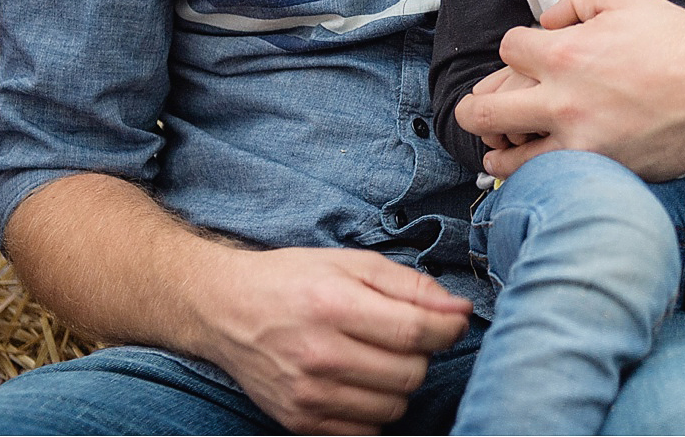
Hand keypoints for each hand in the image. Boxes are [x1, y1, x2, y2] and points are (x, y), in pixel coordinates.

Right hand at [197, 245, 470, 434]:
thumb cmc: (294, 280)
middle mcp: (320, 355)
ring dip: (399, 383)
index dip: (447, 329)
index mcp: (334, 306)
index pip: (415, 332)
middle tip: (404, 335)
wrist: (225, 309)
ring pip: (393, 406)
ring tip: (378, 357)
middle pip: (409, 373)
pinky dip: (374, 409)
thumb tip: (459, 310)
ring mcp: (308, 395)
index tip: (454, 322)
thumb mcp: (353, 264)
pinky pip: (366, 430)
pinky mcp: (299, 421)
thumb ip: (411, 286)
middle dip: (421, 354)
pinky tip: (359, 382)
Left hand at [453, 0, 684, 180]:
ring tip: (495, 147)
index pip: (506, 51)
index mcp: (564, 53)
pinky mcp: (600, 170)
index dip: (516, 49)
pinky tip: (530, 170)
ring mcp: (579, 142)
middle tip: (476, 109)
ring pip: (507, 156)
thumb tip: (547, 22)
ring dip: (497, 149)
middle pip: (484, 111)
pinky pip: (548, 179)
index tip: (528, 55)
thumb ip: (575, 1)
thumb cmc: (679, 41)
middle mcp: (562, 101)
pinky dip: (533, 175)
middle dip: (475, 107)